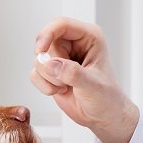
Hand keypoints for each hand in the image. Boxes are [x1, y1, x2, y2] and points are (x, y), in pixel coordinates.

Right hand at [30, 17, 138, 142]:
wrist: (103, 117)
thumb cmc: (107, 98)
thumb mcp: (93, 86)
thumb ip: (73, 74)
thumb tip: (52, 64)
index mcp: (89, 38)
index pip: (61, 25)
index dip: (47, 34)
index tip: (40, 50)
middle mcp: (73, 45)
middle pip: (46, 43)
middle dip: (51, 65)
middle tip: (65, 80)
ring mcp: (61, 58)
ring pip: (39, 60)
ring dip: (49, 78)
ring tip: (66, 86)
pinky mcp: (51, 72)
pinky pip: (35, 73)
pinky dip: (43, 86)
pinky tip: (60, 90)